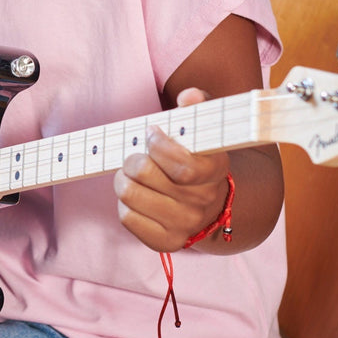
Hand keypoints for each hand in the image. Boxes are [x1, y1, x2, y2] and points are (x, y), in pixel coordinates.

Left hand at [113, 88, 230, 252]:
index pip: (182, 168)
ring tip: (133, 175)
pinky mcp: (166, 242)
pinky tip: (138, 196)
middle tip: (137, 156)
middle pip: (145, 175)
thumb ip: (195, 107)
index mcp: (215, 172)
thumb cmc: (196, 158)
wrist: (209, 204)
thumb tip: (189, 95)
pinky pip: (127, 218)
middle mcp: (203, 202)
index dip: (157, 146)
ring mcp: (185, 225)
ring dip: (123, 179)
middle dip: (133, 159)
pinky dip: (125, 204)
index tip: (151, 132)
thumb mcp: (201, 129)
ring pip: (130, 195)